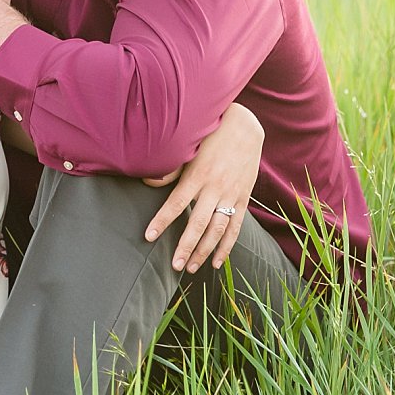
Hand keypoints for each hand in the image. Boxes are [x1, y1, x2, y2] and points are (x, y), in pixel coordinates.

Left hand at [143, 102, 264, 272]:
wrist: (245, 127)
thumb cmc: (212, 135)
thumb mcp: (190, 147)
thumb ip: (171, 168)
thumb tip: (149, 182)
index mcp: (198, 175)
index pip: (177, 203)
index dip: (162, 221)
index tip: (149, 236)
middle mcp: (215, 187)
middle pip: (198, 223)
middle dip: (186, 246)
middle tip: (174, 265)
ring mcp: (231, 194)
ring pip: (217, 229)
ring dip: (204, 251)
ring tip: (191, 268)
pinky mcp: (243, 198)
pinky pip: (235, 227)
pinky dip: (226, 246)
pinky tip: (216, 262)